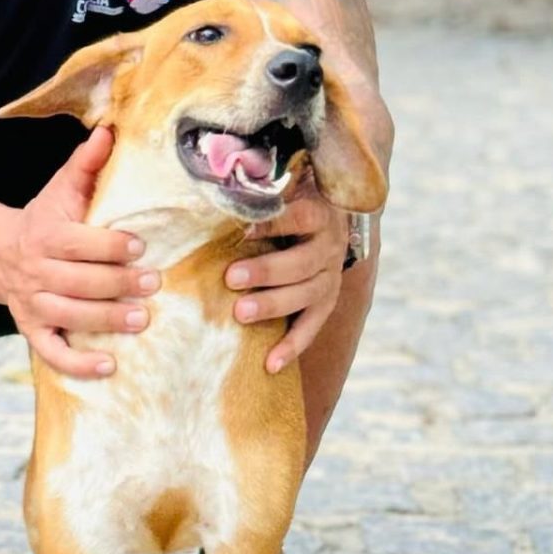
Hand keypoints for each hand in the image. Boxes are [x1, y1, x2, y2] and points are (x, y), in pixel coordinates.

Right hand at [0, 126, 161, 378]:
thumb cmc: (44, 218)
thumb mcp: (61, 188)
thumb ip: (87, 163)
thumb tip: (111, 129)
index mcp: (47, 236)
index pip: (80, 244)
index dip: (110, 245)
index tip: (139, 247)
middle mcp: (37, 273)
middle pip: (79, 282)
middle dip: (117, 284)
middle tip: (153, 284)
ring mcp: (34, 305)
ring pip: (69, 316)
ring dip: (105, 321)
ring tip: (141, 321)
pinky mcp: (32, 330)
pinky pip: (52, 352)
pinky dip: (78, 364)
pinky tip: (108, 367)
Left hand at [224, 189, 348, 374]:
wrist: (329, 217)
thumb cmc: (290, 201)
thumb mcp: (284, 189)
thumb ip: (260, 194)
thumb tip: (220, 193)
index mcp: (318, 213)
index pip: (299, 217)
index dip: (272, 223)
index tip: (240, 231)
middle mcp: (329, 246)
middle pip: (302, 262)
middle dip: (266, 271)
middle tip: (231, 277)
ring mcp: (331, 277)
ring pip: (307, 295)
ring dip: (273, 305)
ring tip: (240, 313)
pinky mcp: (327, 302)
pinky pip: (312, 327)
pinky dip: (292, 346)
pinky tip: (270, 364)